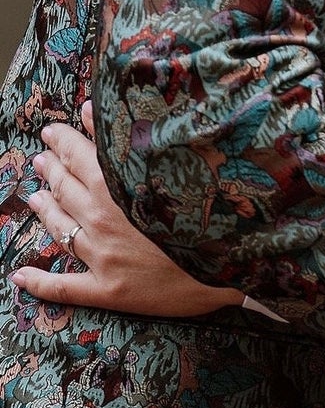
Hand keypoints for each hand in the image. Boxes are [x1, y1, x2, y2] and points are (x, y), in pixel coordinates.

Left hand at [10, 101, 242, 318]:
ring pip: (60, 230)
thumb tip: (123, 118)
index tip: (54, 130)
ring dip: (45, 210)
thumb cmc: (209, 217)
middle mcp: (103, 221)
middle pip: (69, 190)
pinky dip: (38, 281)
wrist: (222, 268)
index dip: (67, 142)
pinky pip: (63, 287)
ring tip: (34, 194)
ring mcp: (101, 257)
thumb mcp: (181, 173)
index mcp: (120, 190)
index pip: (84, 159)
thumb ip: (145, 147)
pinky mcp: (105, 290)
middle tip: (42, 154)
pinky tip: (19, 275)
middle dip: (53, 169)